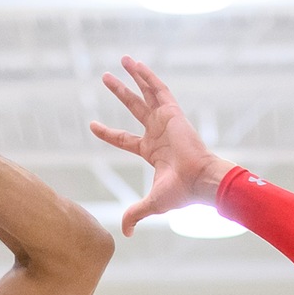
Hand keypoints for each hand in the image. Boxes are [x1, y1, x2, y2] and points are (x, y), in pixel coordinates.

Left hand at [88, 57, 232, 234]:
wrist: (200, 181)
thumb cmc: (181, 192)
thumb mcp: (152, 203)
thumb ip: (135, 214)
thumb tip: (124, 234)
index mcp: (152, 151)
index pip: (124, 139)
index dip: (108, 133)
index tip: (92, 125)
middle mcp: (158, 132)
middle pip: (134, 107)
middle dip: (120, 93)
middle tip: (106, 79)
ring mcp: (166, 120)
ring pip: (146, 93)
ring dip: (133, 77)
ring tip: (122, 60)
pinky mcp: (174, 112)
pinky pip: (158, 88)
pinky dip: (147, 76)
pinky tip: (135, 63)